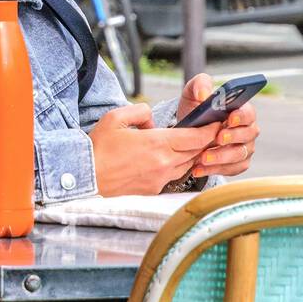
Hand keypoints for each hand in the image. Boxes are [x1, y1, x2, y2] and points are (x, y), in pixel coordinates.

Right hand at [86, 102, 216, 196]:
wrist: (85, 178)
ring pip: (187, 165)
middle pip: (196, 152)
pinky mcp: (153, 189)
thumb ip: (140, 111)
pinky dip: (177, 166)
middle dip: (205, 141)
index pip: (196, 137)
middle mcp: (164, 163)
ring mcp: (160, 179)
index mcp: (158, 143)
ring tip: (192, 143)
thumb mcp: (116, 117)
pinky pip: (173, 175)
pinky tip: (170, 159)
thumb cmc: (97, 147)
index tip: (218, 123)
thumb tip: (151, 119)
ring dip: (192, 154)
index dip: (210, 129)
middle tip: (211, 131)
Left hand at [176, 72, 259, 179]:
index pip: (248, 112)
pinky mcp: (236, 164)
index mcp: (240, 111)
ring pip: (239, 155)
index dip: (241, 116)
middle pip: (248, 134)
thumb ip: (200, 85)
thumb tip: (204, 95)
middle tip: (217, 138)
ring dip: (221, 156)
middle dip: (233, 137)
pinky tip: (198, 169)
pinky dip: (213, 170)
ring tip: (203, 157)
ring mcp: (243, 148)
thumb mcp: (192, 93)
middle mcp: (247, 130)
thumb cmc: (195, 110)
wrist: (186, 134)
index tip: (229, 118)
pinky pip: (230, 169)